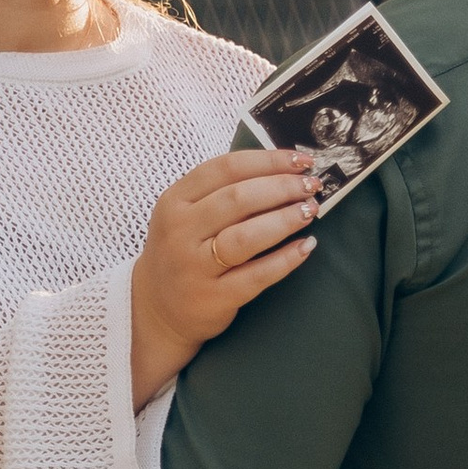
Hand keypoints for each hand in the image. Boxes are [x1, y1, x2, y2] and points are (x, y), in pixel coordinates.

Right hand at [129, 149, 319, 403]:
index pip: (226, 168)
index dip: (268, 160)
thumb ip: (222, 192)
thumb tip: (284, 171)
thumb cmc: (183, 251)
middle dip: (282, 188)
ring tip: (310, 210)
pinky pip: (257, 275)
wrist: (156, 308)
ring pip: (247, 236)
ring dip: (285, 219)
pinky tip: (306, 246)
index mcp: (175, 201)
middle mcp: (180, 231)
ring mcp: (194, 267)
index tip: (301, 160)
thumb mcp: (186, 214)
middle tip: (311, 186)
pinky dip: (286, 259)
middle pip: (239, 199)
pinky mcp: (213, 298)